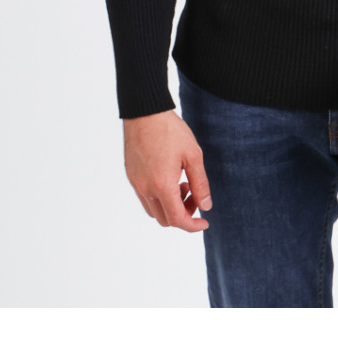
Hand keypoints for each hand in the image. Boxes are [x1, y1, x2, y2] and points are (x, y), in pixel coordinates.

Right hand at [123, 109, 212, 232]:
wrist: (145, 111)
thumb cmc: (170, 131)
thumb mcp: (193, 155)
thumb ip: (200, 183)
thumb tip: (206, 206)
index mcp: (162, 185)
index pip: (177, 219)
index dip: (192, 226)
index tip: (204, 222)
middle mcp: (145, 188)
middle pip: (164, 219)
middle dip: (182, 214)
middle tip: (194, 195)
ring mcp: (136, 182)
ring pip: (154, 210)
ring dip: (170, 206)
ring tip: (182, 183)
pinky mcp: (131, 175)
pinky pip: (145, 197)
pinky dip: (159, 196)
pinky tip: (170, 176)